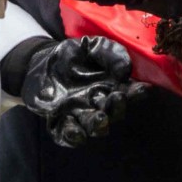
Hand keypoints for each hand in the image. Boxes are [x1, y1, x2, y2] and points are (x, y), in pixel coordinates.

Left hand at [16, 37, 146, 148]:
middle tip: (116, 99)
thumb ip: (109, 53)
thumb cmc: (72, 55)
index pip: (129, 93)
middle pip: (113, 113)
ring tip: (100, 119)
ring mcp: (79, 114)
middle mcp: (98, 104)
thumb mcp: (91, 45)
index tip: (142, 89)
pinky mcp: (59, 122)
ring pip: (92, 127)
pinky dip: (72, 136)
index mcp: (111, 86)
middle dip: (116, 108)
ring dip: (98, 126)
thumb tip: (126, 71)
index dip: (137, 93)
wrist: (39, 62)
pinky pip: (67, 134)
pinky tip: (76, 132)